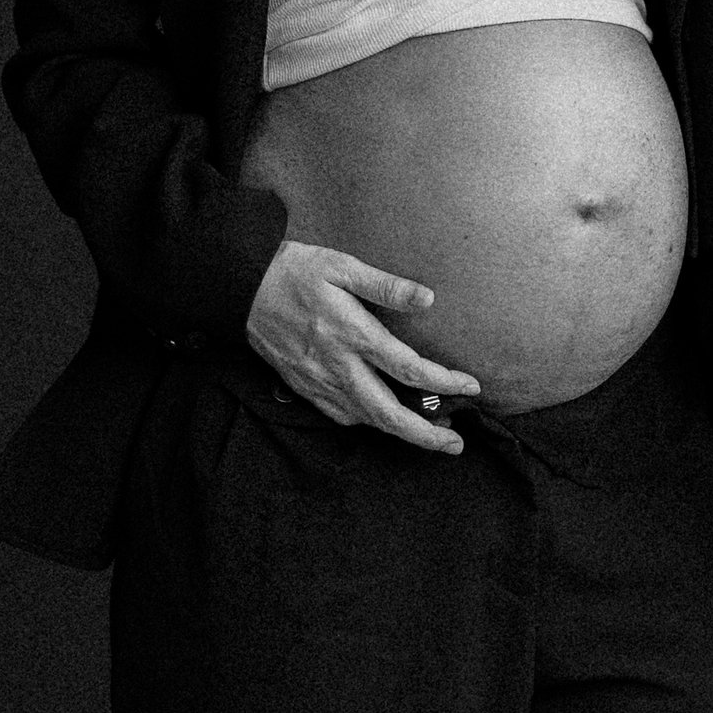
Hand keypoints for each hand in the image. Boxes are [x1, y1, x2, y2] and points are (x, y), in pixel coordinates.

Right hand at [244, 239, 480, 454]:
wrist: (242, 288)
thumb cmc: (295, 271)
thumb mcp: (343, 267)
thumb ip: (386, 286)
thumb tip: (427, 299)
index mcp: (353, 334)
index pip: (408, 368)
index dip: (443, 382)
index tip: (470, 387)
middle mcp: (337, 366)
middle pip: (388, 413)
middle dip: (425, 434)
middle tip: (455, 445)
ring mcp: (318, 381)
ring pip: (366, 420)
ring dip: (400, 431)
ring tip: (431, 434)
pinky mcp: (303, 387)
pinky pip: (341, 416)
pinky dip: (368, 423)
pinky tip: (384, 417)